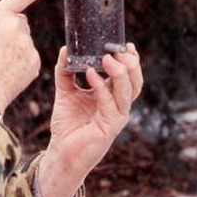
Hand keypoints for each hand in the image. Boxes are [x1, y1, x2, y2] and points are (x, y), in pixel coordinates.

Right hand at [0, 0, 52, 112]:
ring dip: (16, 54)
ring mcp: (27, 42)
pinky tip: (8, 76)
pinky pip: (30, 61)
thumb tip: (21, 23)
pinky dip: (22, 68)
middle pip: (21, 25)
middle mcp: (14, 24)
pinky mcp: (35, 60)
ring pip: (25, 45)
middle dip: (12, 36)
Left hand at [37, 44, 142, 196]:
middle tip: (118, 48)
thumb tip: (65, 49)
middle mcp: (118, 106)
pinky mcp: (109, 128)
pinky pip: (109, 104)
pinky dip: (101, 87)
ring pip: (128, 92)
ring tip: (107, 57)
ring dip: (119, 73)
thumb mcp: (65, 92)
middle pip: (135, 82)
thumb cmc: (67, 125)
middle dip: (130, 64)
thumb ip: (65, 72)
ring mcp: (116, 117)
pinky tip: (91, 73)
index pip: (128, 75)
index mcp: (112, 96)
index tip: (124, 43)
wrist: (61, 153)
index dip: (130, 60)